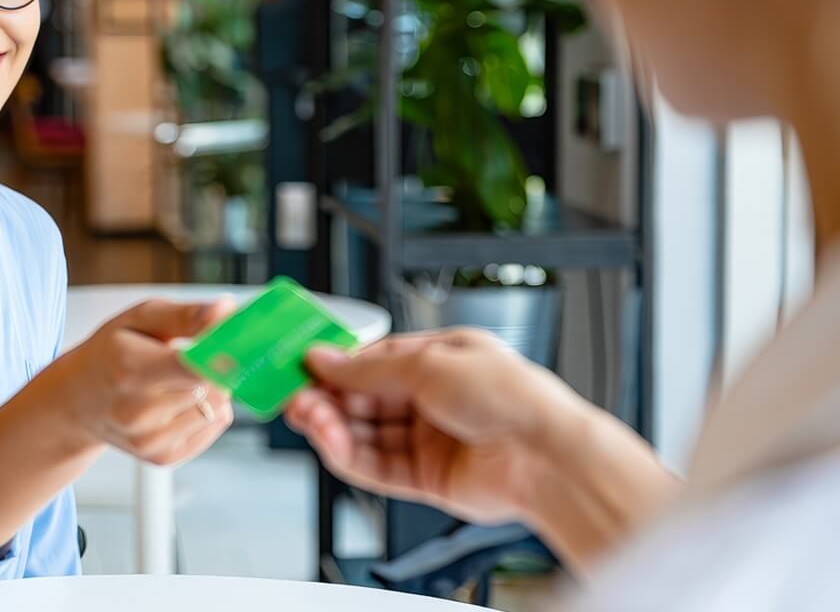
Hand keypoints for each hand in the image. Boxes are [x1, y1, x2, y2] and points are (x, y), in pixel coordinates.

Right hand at [49, 299, 234, 465]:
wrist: (77, 402)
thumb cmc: (110, 353)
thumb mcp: (139, 318)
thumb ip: (185, 314)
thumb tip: (226, 310)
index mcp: (129, 369)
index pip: (194, 367)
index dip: (224, 354)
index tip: (242, 342)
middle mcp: (137, 412)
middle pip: (214, 387)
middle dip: (218, 366)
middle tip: (199, 354)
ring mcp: (149, 441)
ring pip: (219, 407)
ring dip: (213, 388)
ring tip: (180, 379)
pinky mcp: (162, 458)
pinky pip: (214, 426)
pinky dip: (208, 410)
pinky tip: (179, 401)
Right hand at [285, 328, 592, 524]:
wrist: (544, 455)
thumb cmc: (511, 397)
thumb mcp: (429, 363)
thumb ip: (369, 369)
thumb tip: (326, 360)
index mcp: (439, 360)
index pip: (373, 361)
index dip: (336, 365)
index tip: (300, 365)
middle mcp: (432, 399)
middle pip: (363, 400)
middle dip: (326, 397)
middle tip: (294, 395)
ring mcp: (428, 440)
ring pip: (364, 434)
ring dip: (331, 426)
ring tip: (308, 418)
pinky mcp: (425, 479)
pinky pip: (375, 467)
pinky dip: (347, 455)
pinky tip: (329, 442)